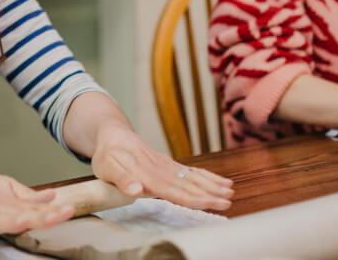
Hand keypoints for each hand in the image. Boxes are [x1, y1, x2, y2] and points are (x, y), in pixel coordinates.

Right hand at [0, 162, 74, 247]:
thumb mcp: (3, 188)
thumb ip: (27, 196)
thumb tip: (52, 195)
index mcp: (8, 201)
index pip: (34, 207)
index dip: (51, 210)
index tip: (69, 210)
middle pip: (21, 213)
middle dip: (40, 215)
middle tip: (60, 214)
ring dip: (12, 221)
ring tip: (25, 223)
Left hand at [90, 123, 233, 211]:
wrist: (113, 134)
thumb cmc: (107, 153)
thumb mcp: (107, 167)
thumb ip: (122, 180)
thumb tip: (137, 191)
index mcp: (147, 173)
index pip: (174, 189)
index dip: (193, 198)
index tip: (211, 202)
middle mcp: (160, 169)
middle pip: (188, 184)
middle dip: (210, 193)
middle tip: (229, 200)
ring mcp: (166, 166)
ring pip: (192, 177)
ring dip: (212, 184)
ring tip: (230, 191)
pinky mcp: (168, 165)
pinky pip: (190, 172)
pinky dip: (206, 177)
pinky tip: (220, 182)